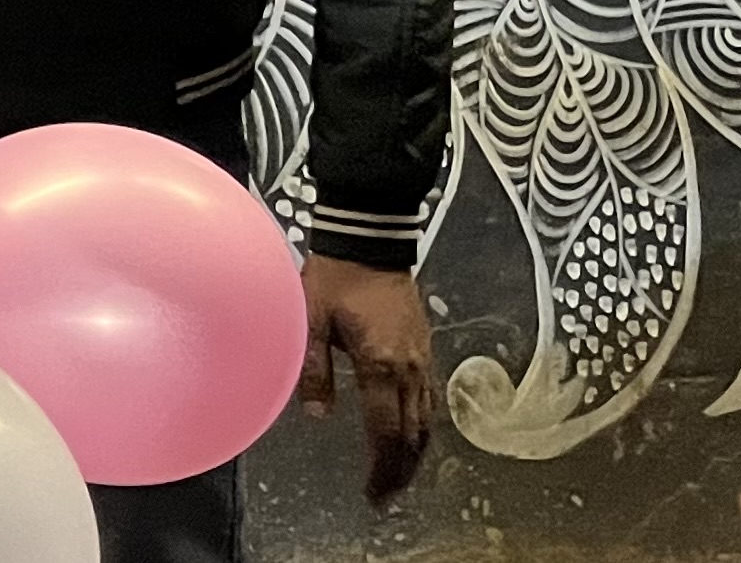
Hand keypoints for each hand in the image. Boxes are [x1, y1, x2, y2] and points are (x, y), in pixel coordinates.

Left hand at [301, 257, 434, 506]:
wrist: (369, 243)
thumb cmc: (336, 278)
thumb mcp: (311, 321)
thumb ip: (312, 368)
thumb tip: (314, 413)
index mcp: (381, 364)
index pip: (387, 430)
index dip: (382, 466)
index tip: (374, 492)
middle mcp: (408, 367)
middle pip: (413, 433)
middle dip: (401, 469)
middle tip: (387, 496)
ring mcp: (421, 358)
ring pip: (426, 419)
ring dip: (414, 451)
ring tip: (400, 475)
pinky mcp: (423, 348)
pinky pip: (429, 398)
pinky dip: (422, 426)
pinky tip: (412, 434)